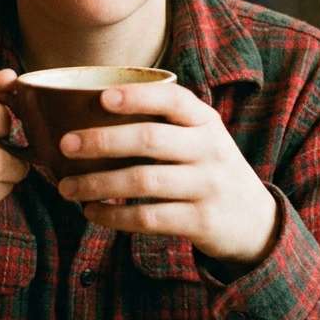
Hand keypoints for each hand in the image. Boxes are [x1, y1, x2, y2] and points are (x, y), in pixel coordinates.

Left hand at [56, 82, 278, 270]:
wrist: (254, 220)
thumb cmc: (207, 168)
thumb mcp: (199, 137)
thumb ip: (162, 123)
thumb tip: (88, 110)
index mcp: (205, 121)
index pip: (172, 99)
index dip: (137, 97)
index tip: (102, 97)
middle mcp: (209, 149)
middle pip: (150, 139)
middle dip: (102, 141)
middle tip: (65, 144)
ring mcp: (207, 186)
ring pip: (143, 181)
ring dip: (98, 184)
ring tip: (66, 187)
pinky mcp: (200, 221)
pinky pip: (149, 217)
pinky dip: (114, 216)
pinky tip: (92, 212)